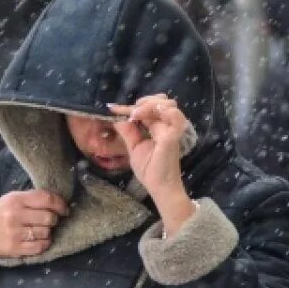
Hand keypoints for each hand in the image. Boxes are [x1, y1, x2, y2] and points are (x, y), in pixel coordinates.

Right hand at [0, 189, 69, 269]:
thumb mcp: (10, 200)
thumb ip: (31, 198)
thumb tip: (58, 202)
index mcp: (15, 199)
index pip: (46, 199)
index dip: (60, 204)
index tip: (64, 209)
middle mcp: (15, 215)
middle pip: (49, 217)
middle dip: (54, 220)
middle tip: (50, 221)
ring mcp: (15, 233)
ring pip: (46, 232)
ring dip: (48, 232)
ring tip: (40, 230)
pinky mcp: (15, 248)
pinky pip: (41, 247)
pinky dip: (44, 244)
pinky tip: (39, 240)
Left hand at [108, 95, 195, 235]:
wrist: (159, 187)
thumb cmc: (149, 171)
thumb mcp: (133, 148)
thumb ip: (127, 132)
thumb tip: (116, 118)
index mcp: (157, 128)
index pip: (147, 109)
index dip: (129, 106)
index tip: (112, 108)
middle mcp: (166, 126)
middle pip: (161, 100)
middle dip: (144, 101)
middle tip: (131, 112)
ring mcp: (171, 130)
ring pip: (168, 104)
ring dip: (151, 104)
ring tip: (137, 114)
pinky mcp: (172, 136)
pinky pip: (175, 117)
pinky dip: (164, 111)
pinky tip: (147, 116)